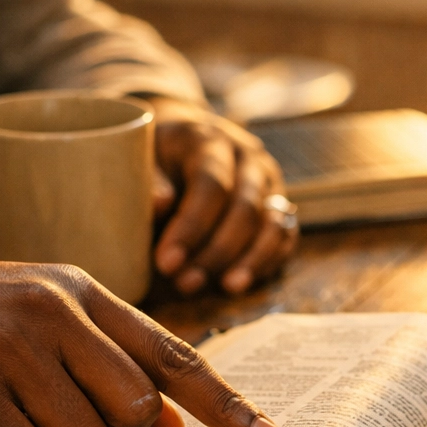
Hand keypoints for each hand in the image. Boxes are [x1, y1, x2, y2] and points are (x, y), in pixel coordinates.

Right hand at [0, 260, 287, 426]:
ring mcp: (8, 347)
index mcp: (83, 293)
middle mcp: (53, 312)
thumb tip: (170, 425)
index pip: (176, 356)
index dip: (230, 406)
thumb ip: (110, 363)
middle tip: (63, 423)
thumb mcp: (44, 322)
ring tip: (11, 424)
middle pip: (136, 410)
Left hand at [148, 99, 298, 296]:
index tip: (166, 262)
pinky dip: (267, 262)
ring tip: (224, 288)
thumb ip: (149, 180)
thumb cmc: (157, 157)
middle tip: (186, 283)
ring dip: (249, 261)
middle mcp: (248, 158)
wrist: (183, 138)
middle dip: (217, 252)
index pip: (212, 184)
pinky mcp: (280, 204)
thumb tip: (160, 204)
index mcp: (210, 140)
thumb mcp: (142, 159)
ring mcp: (269, 182)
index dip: (192, 227)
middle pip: (245, 209)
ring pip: (273, 225)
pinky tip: (242, 282)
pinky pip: (285, 237)